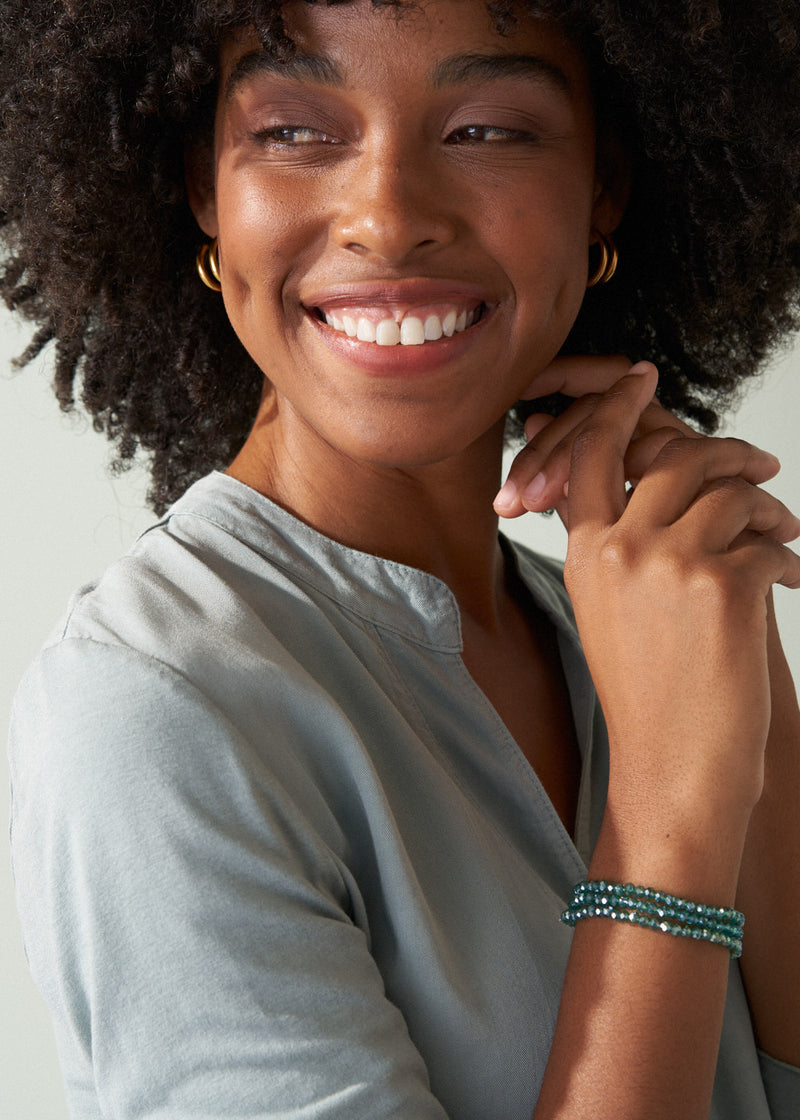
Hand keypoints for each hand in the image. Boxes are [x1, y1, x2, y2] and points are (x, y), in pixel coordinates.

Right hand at [515, 363, 799, 828]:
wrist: (672, 765)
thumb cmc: (649, 694)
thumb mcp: (610, 609)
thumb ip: (618, 539)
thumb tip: (660, 476)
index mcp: (585, 552)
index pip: (591, 450)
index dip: (617, 405)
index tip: (643, 378)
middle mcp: (618, 548)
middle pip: (676, 457)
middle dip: (727, 452)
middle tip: (762, 464)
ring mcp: (668, 562)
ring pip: (729, 493)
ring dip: (766, 509)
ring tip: (781, 536)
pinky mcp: (722, 584)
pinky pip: (766, 538)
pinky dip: (786, 556)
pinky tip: (787, 583)